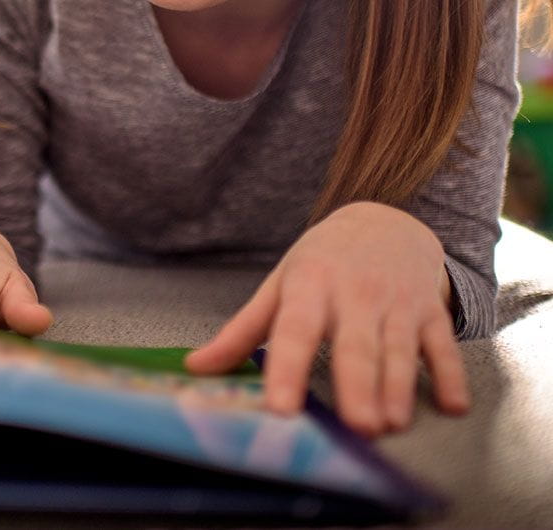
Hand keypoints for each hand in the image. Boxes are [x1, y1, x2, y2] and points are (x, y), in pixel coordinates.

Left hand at [185, 201, 468, 436]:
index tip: (281, 408)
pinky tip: (452, 405)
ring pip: (399, 350)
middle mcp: (354, 295)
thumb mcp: (280, 286)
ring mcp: (396, 302)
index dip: (287, 370)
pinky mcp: (430, 310)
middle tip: (358, 427)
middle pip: (355, 346)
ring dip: (398, 388)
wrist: (385, 221)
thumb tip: (196, 367)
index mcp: (309, 288)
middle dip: (358, 386)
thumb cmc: (322, 262)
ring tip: (390, 424)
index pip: (294, 332)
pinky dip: (450, 375)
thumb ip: (241, 331)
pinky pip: (442, 345)